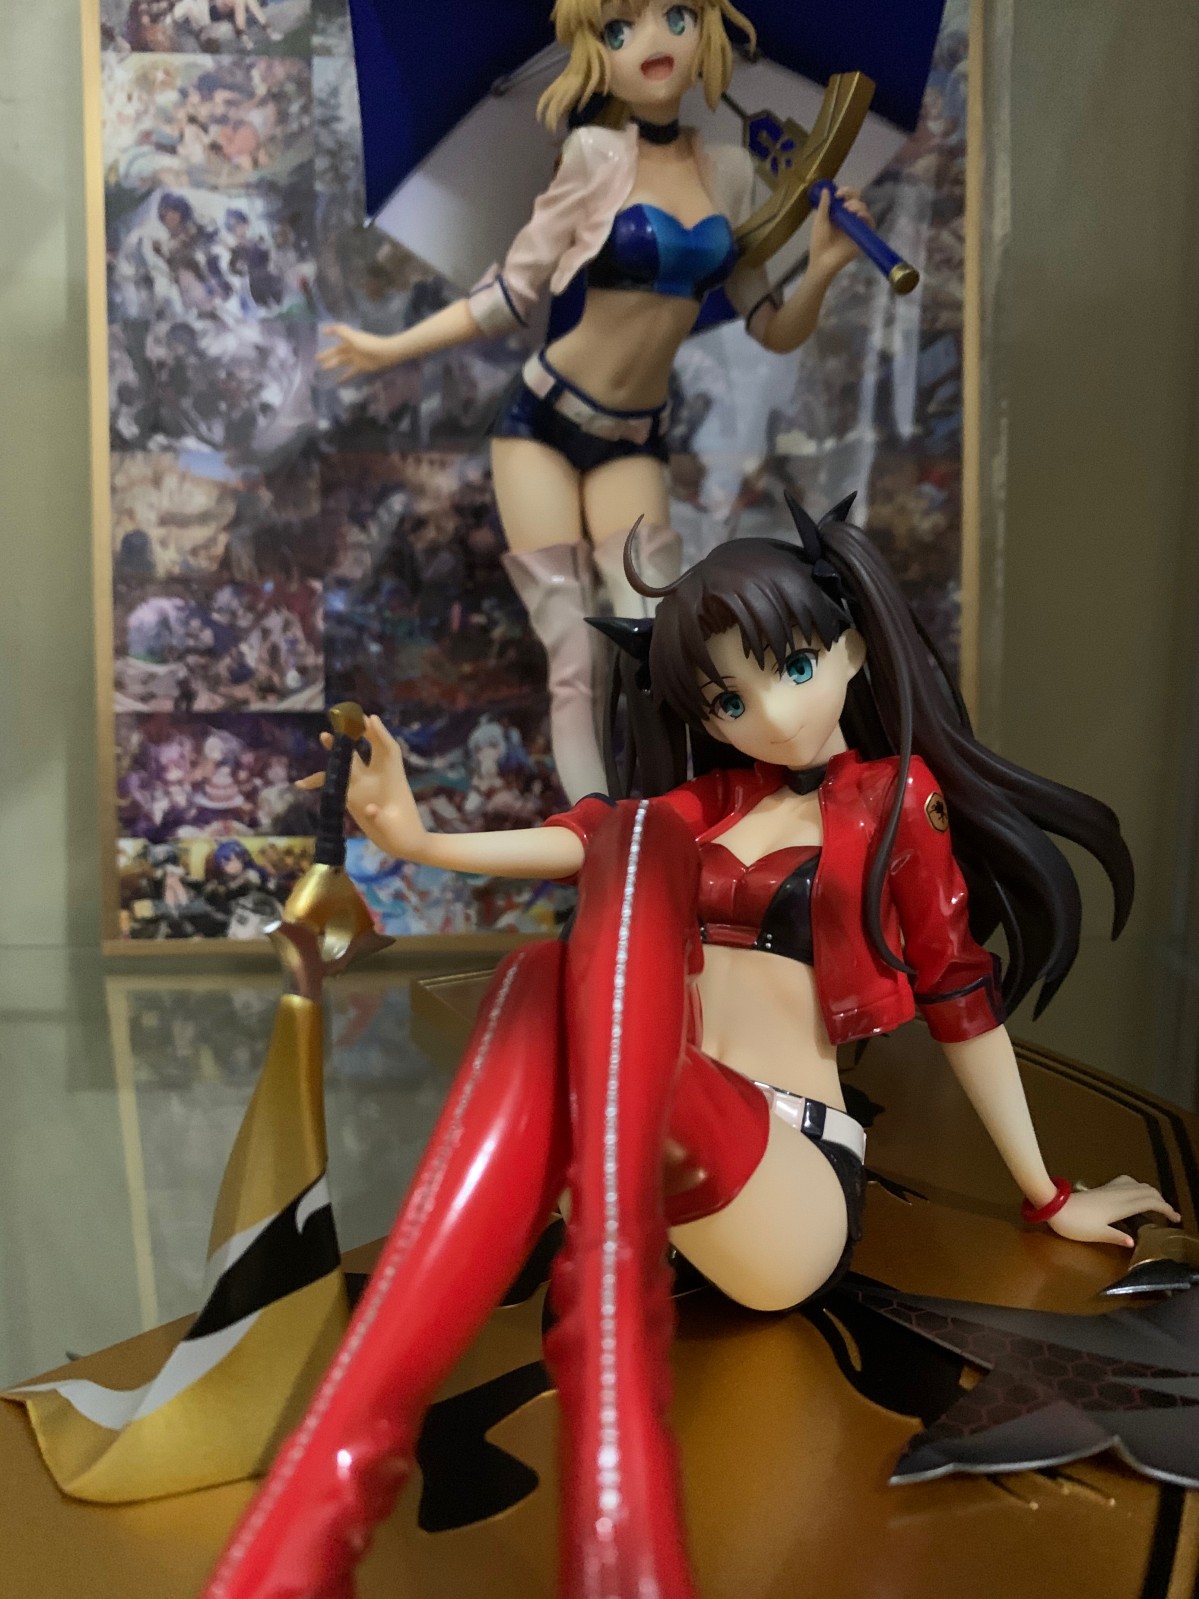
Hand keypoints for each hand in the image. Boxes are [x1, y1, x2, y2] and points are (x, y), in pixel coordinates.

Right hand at [297, 715, 424, 859]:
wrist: (405, 844)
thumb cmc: (405, 835)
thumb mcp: (396, 829)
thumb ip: (381, 818)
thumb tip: (369, 808)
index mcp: (392, 779)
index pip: (388, 750)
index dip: (380, 733)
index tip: (370, 719)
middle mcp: (377, 778)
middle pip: (367, 748)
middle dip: (356, 732)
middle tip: (344, 716)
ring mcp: (364, 786)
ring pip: (347, 763)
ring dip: (336, 750)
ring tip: (323, 735)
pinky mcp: (353, 797)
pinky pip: (335, 784)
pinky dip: (319, 782)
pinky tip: (301, 784)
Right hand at [317, 323, 406, 381]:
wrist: (386, 354)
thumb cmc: (369, 344)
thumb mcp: (353, 336)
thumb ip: (340, 331)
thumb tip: (324, 329)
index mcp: (349, 339)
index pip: (337, 335)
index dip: (330, 333)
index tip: (321, 333)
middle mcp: (351, 348)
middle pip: (337, 352)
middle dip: (327, 355)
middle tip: (316, 360)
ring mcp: (356, 358)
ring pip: (341, 362)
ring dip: (332, 365)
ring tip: (323, 369)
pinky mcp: (361, 368)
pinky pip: (350, 373)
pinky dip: (345, 377)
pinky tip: (338, 382)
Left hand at [808, 185, 875, 280]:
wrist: (823, 261)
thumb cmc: (819, 242)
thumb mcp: (819, 221)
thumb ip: (824, 206)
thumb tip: (826, 190)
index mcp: (839, 213)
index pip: (847, 197)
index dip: (845, 192)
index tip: (838, 194)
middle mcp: (849, 218)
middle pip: (857, 200)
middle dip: (852, 197)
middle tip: (845, 204)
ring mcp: (856, 227)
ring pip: (864, 209)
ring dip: (858, 206)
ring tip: (849, 210)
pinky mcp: (863, 236)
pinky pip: (870, 223)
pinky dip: (866, 216)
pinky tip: (859, 215)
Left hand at [1046, 1175, 1181, 1246]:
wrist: (1054, 1206)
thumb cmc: (1075, 1224)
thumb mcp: (1097, 1234)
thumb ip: (1116, 1237)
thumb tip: (1133, 1243)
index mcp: (1121, 1206)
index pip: (1150, 1202)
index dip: (1166, 1208)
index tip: (1175, 1219)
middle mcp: (1119, 1193)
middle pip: (1147, 1191)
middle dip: (1162, 1201)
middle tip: (1170, 1214)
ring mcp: (1110, 1188)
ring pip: (1138, 1185)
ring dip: (1151, 1193)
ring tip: (1157, 1205)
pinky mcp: (1102, 1188)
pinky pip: (1127, 1182)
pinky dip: (1138, 1187)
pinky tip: (1134, 1193)